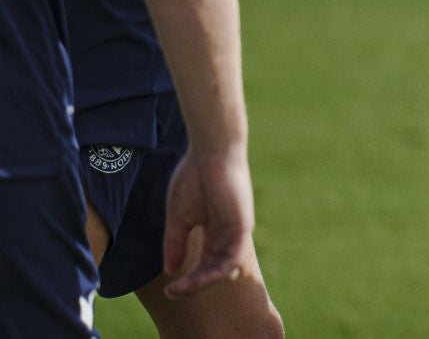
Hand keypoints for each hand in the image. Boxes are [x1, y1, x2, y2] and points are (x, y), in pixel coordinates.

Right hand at [161, 143, 254, 298]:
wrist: (209, 152)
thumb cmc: (193, 178)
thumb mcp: (179, 218)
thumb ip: (176, 243)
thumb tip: (170, 271)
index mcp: (215, 232)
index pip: (205, 265)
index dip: (188, 281)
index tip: (168, 291)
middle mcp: (228, 234)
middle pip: (215, 272)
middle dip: (194, 287)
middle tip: (173, 293)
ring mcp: (237, 231)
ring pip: (225, 270)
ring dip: (202, 284)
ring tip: (181, 289)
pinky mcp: (242, 226)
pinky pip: (233, 258)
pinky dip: (215, 272)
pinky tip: (196, 278)